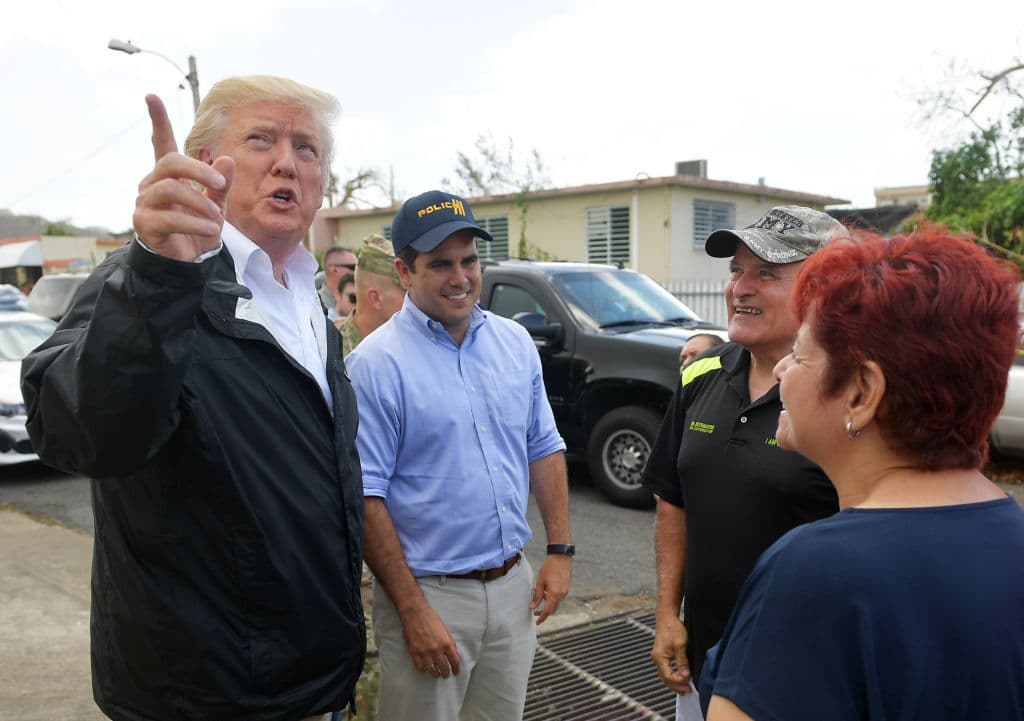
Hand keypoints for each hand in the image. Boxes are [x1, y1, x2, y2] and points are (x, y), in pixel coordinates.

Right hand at [133, 94, 233, 261]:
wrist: (188, 264)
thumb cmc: (199, 231)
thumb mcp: (216, 205)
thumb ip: (220, 184)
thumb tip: (227, 159)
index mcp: (168, 176)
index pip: (160, 143)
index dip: (157, 120)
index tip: (151, 96)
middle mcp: (151, 185)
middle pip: (171, 162)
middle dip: (198, 168)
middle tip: (218, 181)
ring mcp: (145, 204)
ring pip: (171, 189)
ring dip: (199, 202)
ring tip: (216, 219)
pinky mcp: (144, 224)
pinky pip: (170, 217)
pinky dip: (195, 223)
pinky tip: (209, 230)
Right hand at [399, 602, 460, 678]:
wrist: (415, 613)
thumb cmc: (431, 619)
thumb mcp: (445, 630)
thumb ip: (451, 643)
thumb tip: (456, 654)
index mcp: (447, 643)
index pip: (454, 661)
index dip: (456, 669)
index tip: (456, 673)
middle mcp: (437, 649)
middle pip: (444, 668)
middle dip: (446, 673)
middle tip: (446, 675)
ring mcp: (425, 652)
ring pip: (432, 670)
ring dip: (435, 674)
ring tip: (436, 673)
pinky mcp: (414, 652)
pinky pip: (420, 667)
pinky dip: (423, 670)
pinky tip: (425, 669)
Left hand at [530, 554, 570, 623]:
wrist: (561, 556)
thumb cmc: (549, 567)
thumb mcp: (540, 581)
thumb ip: (537, 595)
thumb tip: (532, 607)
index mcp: (555, 593)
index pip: (547, 610)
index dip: (542, 617)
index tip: (537, 622)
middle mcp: (562, 594)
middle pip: (553, 609)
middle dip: (544, 612)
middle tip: (535, 613)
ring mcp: (566, 591)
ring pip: (556, 603)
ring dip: (548, 604)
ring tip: (539, 597)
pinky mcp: (567, 588)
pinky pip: (559, 597)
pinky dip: (552, 598)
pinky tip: (546, 591)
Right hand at [652, 615, 691, 693]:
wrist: (667, 616)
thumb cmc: (673, 628)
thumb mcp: (680, 645)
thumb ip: (682, 661)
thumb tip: (686, 676)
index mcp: (660, 657)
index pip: (669, 676)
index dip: (680, 682)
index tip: (690, 682)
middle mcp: (657, 659)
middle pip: (665, 679)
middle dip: (677, 686)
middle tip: (689, 691)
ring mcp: (658, 657)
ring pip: (665, 675)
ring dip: (674, 683)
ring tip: (685, 688)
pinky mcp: (662, 655)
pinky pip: (666, 670)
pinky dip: (673, 676)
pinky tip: (680, 678)